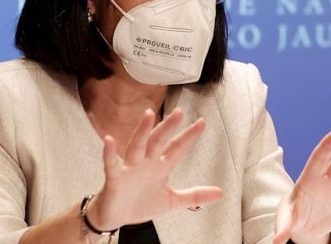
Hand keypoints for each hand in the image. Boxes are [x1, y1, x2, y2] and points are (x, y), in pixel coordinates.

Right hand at [88, 108, 223, 229]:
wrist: (116, 217)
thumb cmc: (142, 203)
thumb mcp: (172, 201)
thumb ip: (195, 195)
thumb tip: (221, 193)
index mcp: (161, 166)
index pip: (177, 148)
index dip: (189, 136)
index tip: (202, 122)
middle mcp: (146, 163)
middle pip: (158, 141)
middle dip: (168, 127)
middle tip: (179, 112)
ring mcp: (130, 169)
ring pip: (137, 146)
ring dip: (142, 131)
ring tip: (149, 115)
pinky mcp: (114, 178)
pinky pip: (111, 164)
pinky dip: (109, 153)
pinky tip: (109, 140)